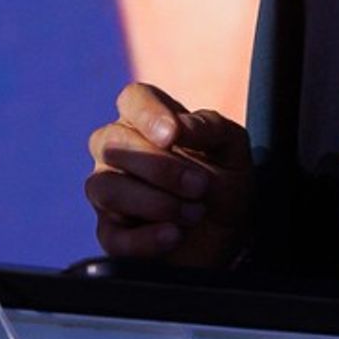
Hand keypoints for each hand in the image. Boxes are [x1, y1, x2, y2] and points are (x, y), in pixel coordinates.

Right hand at [86, 82, 252, 267]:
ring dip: (156, 202)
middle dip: (159, 167)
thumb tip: (179, 126)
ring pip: (106, 188)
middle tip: (200, 185)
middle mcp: (118, 153)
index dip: (147, 114)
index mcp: (146, 122)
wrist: (230, 238)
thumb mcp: (232, 151)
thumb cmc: (224, 185)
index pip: (132, 99)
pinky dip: (144, 238)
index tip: (172, 136)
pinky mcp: (112, 234)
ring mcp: (109, 193)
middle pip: (112, 144)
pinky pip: (112, 236)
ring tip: (194, 213)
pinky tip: (174, 235)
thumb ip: (210, 127)